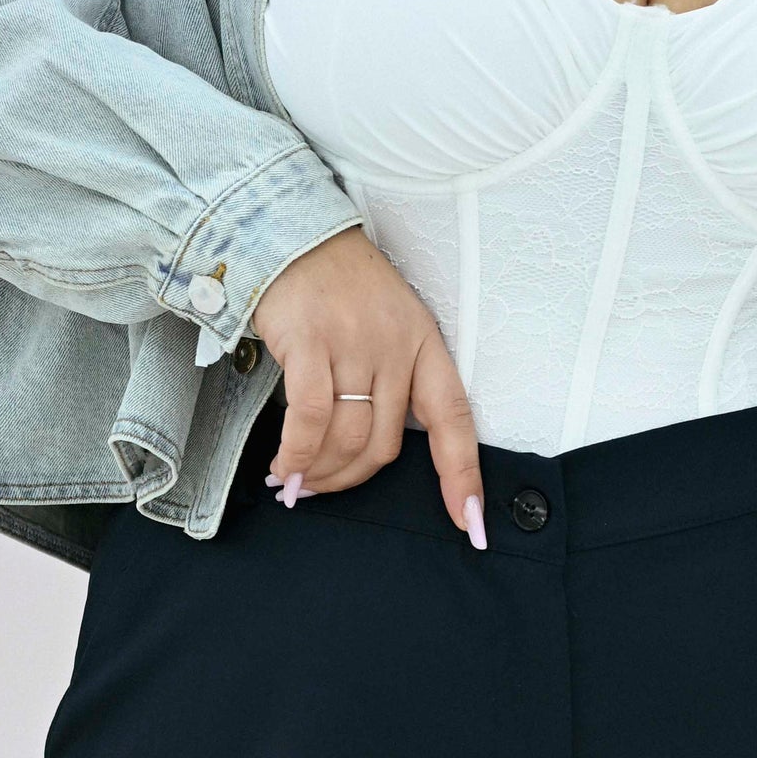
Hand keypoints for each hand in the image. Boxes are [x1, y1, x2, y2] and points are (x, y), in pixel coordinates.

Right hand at [250, 228, 485, 544]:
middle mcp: (396, 346)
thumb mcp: (389, 326)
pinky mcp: (310, 342)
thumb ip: (392, 381)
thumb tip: (367, 452)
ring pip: (348, 439)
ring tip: (297, 483)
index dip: (462, 477)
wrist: (293, 232)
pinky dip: (297, 455)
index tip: (471, 525)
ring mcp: (354, 343)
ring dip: (321, 474)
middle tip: (322, 490)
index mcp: (425, 345)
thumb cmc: (341, 289)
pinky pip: (311, 420)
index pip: (454, 419)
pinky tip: (285, 468)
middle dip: (352, 480)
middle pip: (386, 444)